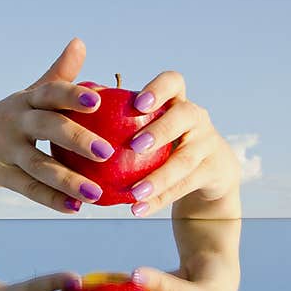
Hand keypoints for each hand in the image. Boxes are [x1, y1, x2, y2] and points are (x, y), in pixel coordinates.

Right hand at [0, 39, 114, 218]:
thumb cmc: (4, 119)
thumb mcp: (26, 96)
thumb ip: (57, 75)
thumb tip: (80, 42)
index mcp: (25, 101)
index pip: (50, 92)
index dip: (72, 95)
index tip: (98, 100)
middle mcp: (14, 122)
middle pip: (46, 128)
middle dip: (76, 139)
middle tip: (107, 151)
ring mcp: (4, 150)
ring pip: (38, 165)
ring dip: (68, 180)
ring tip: (96, 194)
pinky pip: (27, 189)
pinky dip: (51, 200)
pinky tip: (75, 209)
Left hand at [123, 70, 240, 217]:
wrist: (209, 170)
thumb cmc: (163, 142)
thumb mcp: (149, 125)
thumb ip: (117, 112)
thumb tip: (76, 98)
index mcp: (177, 101)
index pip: (173, 82)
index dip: (158, 89)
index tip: (138, 103)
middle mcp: (196, 118)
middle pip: (185, 116)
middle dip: (160, 130)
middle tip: (135, 146)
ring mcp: (208, 144)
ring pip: (185, 160)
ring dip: (159, 177)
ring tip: (135, 192)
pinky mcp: (214, 171)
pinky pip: (184, 187)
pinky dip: (160, 199)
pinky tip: (137, 208)